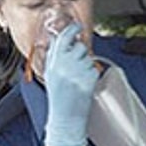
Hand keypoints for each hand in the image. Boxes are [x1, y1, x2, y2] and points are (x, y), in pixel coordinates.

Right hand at [43, 23, 97, 145]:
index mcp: (54, 62)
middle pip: (80, 47)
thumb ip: (54, 57)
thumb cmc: (58, 98)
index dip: (72, 30)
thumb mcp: (51, 75)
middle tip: (76, 68)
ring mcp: (78, 71)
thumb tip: (57, 40)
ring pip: (89, 58)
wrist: (66, 118)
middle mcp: (65, 65)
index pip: (64, 38)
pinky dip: (92, 76)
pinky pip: (95, 69)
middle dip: (80, 55)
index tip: (77, 26)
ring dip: (86, 66)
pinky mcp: (90, 78)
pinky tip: (84, 85)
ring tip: (78, 79)